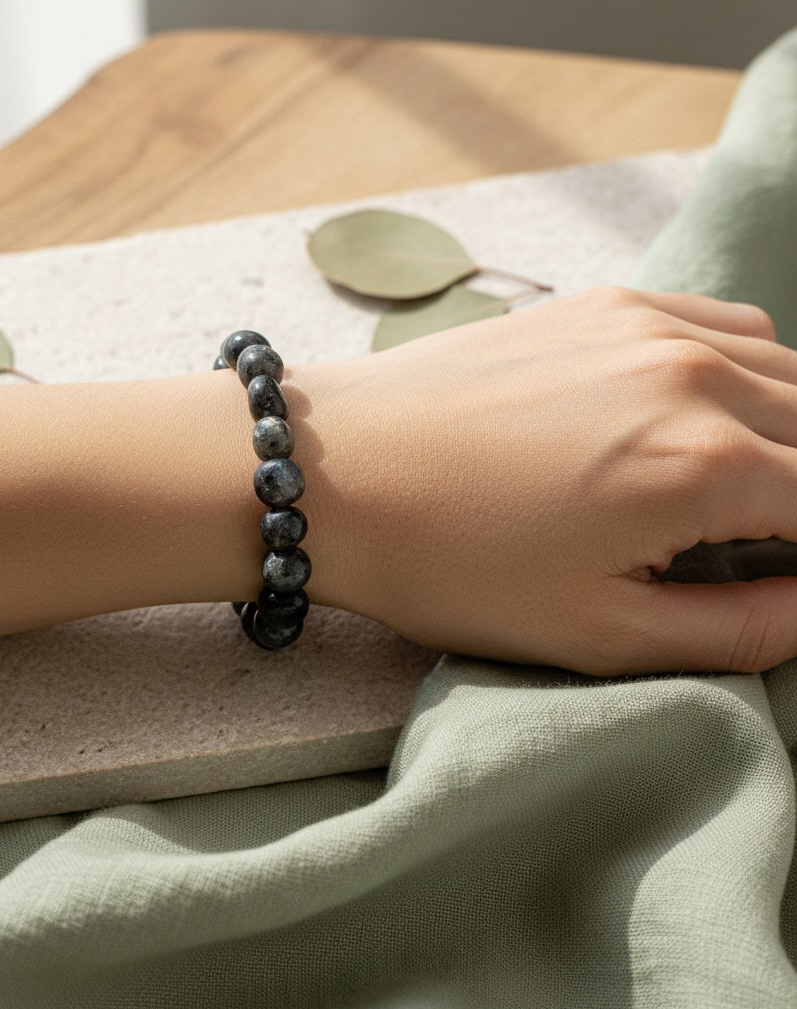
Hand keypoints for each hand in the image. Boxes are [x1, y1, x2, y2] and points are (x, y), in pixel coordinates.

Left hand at [297, 287, 796, 675]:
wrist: (330, 472)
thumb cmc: (448, 564)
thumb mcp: (597, 633)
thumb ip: (740, 629)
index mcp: (706, 465)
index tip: (787, 577)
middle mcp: (694, 374)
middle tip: (763, 547)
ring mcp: (646, 324)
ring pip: (786, 367)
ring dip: (790, 432)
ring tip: (743, 495)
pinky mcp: (601, 302)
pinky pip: (723, 322)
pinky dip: (745, 370)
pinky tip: (706, 416)